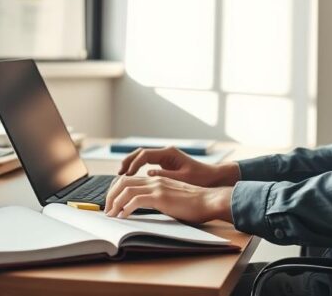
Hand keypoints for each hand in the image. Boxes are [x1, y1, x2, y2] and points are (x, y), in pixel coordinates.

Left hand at [104, 175, 233, 223]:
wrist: (209, 200)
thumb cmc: (195, 203)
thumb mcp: (173, 198)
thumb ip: (160, 198)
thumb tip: (148, 206)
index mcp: (157, 180)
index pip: (129, 179)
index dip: (117, 189)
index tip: (112, 202)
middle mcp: (154, 180)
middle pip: (123, 182)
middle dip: (111, 195)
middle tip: (107, 209)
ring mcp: (157, 187)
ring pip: (126, 190)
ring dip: (115, 202)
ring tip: (111, 214)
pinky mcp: (160, 197)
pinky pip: (135, 201)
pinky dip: (125, 209)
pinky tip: (123, 217)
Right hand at [117, 146, 239, 187]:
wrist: (213, 177)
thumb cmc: (201, 179)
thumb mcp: (183, 179)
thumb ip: (165, 176)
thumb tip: (147, 174)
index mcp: (169, 153)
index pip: (145, 155)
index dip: (133, 165)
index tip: (126, 175)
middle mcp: (165, 152)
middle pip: (140, 153)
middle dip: (128, 162)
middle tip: (119, 174)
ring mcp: (165, 157)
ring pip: (142, 157)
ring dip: (131, 165)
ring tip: (122, 176)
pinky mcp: (165, 163)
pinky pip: (147, 163)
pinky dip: (138, 168)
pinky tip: (132, 178)